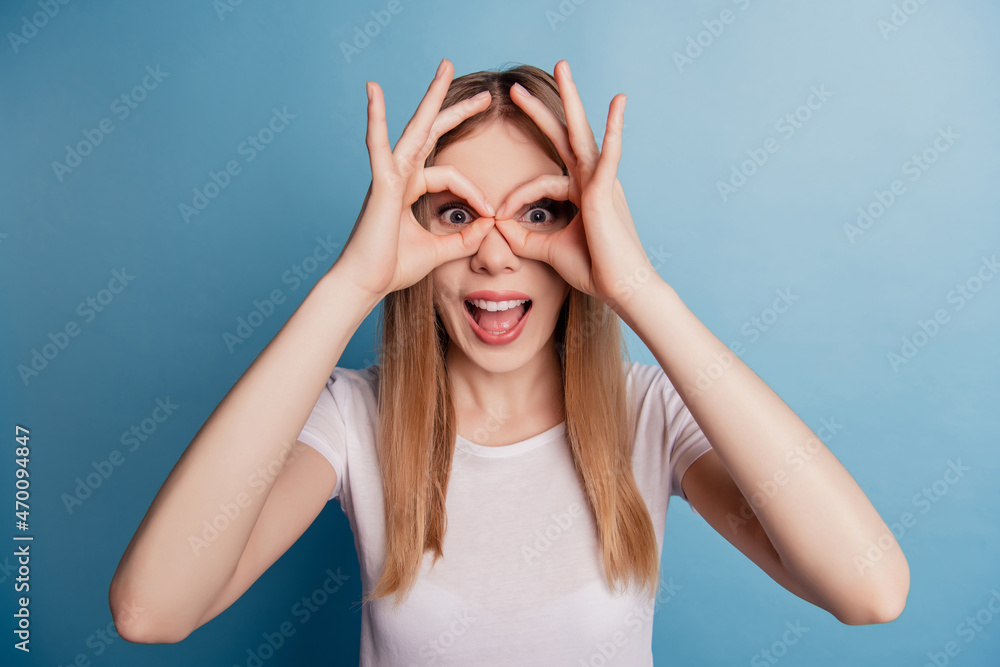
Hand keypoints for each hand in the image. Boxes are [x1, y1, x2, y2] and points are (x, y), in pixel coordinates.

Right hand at [336, 59, 496, 298]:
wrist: (364, 284)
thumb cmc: (392, 269)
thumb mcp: (439, 251)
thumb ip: (464, 238)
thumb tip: (491, 225)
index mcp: (410, 189)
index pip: (450, 176)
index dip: (475, 192)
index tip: (492, 214)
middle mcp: (399, 176)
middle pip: (432, 134)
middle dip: (458, 111)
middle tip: (485, 94)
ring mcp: (388, 176)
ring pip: (415, 130)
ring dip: (432, 98)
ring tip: (446, 68)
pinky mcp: (380, 184)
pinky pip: (378, 146)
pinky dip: (376, 118)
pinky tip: (374, 91)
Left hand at [492, 60, 655, 311]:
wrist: (622, 289)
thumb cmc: (594, 270)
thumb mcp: (549, 250)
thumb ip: (523, 236)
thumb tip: (497, 226)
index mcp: (581, 192)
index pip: (543, 177)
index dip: (516, 195)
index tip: (497, 215)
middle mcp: (593, 181)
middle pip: (565, 135)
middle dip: (543, 109)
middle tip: (517, 88)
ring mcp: (602, 183)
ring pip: (583, 133)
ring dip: (571, 99)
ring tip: (562, 67)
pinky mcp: (607, 192)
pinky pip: (610, 155)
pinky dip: (614, 129)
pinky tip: (617, 103)